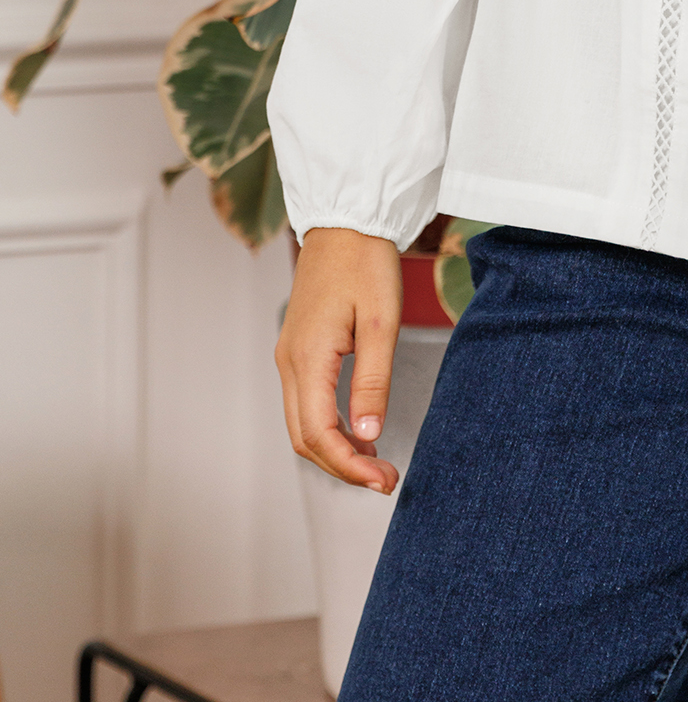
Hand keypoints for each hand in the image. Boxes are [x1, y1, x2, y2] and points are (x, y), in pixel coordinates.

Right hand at [275, 227, 402, 493]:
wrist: (345, 220)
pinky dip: (327, 425)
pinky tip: (359, 429)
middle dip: (342, 466)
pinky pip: (305, 401)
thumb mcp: (380, 321)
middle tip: (385, 479)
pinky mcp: (298, 348)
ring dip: (334, 449)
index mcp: (307, 357)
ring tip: (376, 462)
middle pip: (304, 438)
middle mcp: (289, 362)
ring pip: (301, 423)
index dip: (349, 465)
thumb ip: (372, 380)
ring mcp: (290, 355)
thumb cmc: (366, 263)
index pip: (319, 433)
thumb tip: (368, 434)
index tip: (384, 481)